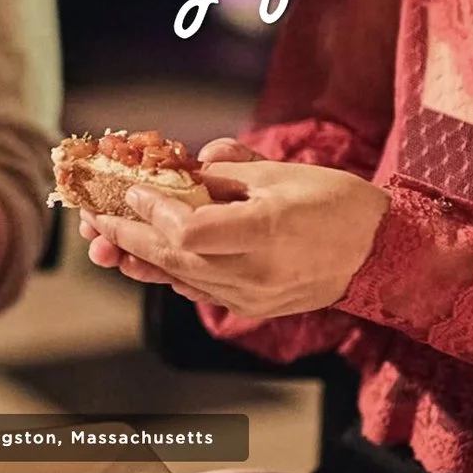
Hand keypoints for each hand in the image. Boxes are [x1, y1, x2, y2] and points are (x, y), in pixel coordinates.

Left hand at [87, 152, 387, 320]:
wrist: (379, 254)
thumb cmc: (335, 204)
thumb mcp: (282, 173)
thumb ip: (228, 169)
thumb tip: (186, 163)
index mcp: (266, 231)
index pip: (190, 229)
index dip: (154, 211)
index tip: (131, 192)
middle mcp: (256, 272)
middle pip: (175, 257)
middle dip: (128, 237)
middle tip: (93, 219)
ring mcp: (253, 297)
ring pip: (181, 278)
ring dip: (139, 259)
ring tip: (104, 243)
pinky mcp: (253, 309)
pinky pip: (199, 291)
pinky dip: (170, 274)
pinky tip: (144, 261)